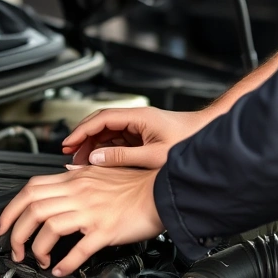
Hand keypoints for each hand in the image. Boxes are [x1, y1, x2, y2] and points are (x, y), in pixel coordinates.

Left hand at [0, 166, 163, 276]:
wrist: (163, 191)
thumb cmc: (137, 184)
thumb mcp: (103, 171)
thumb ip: (81, 174)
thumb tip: (64, 174)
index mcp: (76, 179)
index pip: (31, 189)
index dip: (10, 208)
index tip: (3, 225)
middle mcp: (79, 193)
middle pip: (32, 208)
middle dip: (15, 231)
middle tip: (14, 247)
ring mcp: (91, 211)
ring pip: (48, 227)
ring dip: (36, 248)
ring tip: (38, 260)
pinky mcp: (105, 230)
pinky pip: (78, 249)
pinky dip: (64, 263)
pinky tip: (60, 270)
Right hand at [62, 107, 211, 168]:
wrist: (209, 137)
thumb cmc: (189, 141)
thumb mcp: (153, 155)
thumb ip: (122, 158)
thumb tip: (97, 159)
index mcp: (138, 117)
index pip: (101, 119)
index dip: (81, 131)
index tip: (68, 143)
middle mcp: (137, 118)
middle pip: (101, 124)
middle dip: (83, 138)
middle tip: (69, 154)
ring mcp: (139, 126)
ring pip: (108, 132)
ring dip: (93, 145)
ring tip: (80, 161)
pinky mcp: (143, 135)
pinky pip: (118, 140)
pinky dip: (105, 150)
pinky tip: (99, 161)